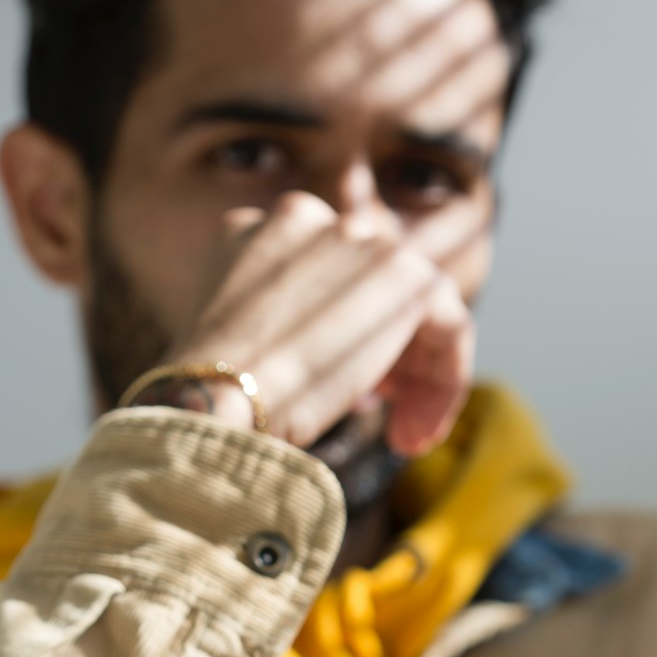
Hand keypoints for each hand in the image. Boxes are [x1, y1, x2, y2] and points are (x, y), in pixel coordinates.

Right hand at [162, 193, 474, 456]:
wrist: (210, 403)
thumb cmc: (208, 401)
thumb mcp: (231, 351)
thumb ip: (273, 332)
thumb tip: (310, 361)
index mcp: (255, 232)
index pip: (326, 275)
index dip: (342, 336)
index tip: (349, 393)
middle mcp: (309, 219)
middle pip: (373, 285)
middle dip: (389, 355)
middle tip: (389, 415)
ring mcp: (358, 240)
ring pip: (414, 303)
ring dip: (421, 376)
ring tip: (405, 437)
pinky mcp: (403, 275)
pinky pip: (449, 322)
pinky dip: (446, 380)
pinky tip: (418, 434)